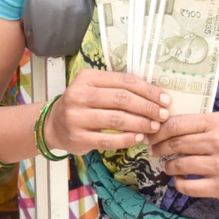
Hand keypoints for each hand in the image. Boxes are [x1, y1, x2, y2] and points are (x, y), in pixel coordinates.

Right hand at [42, 69, 171, 155]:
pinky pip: (108, 140)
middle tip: (163, 114)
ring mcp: (76, 117)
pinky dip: (127, 139)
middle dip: (147, 107)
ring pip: (116, 119)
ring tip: (155, 127)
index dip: (148, 90)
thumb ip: (118, 88)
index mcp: (87, 78)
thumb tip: (155, 95)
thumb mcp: (94, 88)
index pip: (124, 81)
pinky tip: (139, 138)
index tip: (165, 99)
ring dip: (140, 123)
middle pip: (122, 99)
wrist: (53, 125)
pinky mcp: (78, 138)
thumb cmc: (82, 105)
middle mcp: (79, 95)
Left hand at [147, 112, 218, 201]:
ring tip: (168, 165)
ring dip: (168, 165)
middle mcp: (217, 143)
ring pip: (179, 165)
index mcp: (217, 123)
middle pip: (175, 144)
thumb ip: (203, 122)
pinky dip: (179, 183)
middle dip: (159, 148)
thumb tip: (171, 125)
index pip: (177, 124)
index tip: (152, 135)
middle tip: (154, 150)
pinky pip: (189, 187)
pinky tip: (180, 180)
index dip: (159, 130)